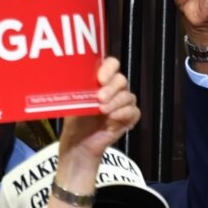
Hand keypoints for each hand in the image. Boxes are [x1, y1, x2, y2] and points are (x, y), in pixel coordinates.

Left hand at [57, 57, 139, 176]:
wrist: (78, 142)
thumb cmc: (75, 119)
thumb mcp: (73, 100)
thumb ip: (78, 87)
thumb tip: (74, 76)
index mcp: (102, 80)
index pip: (112, 64)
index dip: (109, 68)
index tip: (100, 78)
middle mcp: (115, 89)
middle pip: (121, 80)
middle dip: (111, 88)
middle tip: (99, 97)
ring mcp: (123, 103)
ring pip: (127, 96)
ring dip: (115, 102)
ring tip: (102, 110)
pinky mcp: (129, 118)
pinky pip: (133, 112)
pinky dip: (124, 113)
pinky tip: (112, 117)